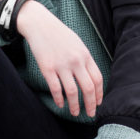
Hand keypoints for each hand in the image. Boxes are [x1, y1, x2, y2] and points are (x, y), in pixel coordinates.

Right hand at [16, 0, 102, 116]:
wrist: (40, 24)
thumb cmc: (59, 34)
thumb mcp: (77, 43)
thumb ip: (84, 59)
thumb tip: (90, 77)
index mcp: (85, 55)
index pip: (97, 79)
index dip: (99, 94)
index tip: (98, 103)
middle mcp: (75, 61)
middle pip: (88, 88)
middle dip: (90, 104)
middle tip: (90, 114)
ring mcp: (61, 65)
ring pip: (72, 92)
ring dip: (75, 106)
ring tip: (74, 113)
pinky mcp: (47, 68)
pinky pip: (56, 88)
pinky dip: (59, 99)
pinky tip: (60, 104)